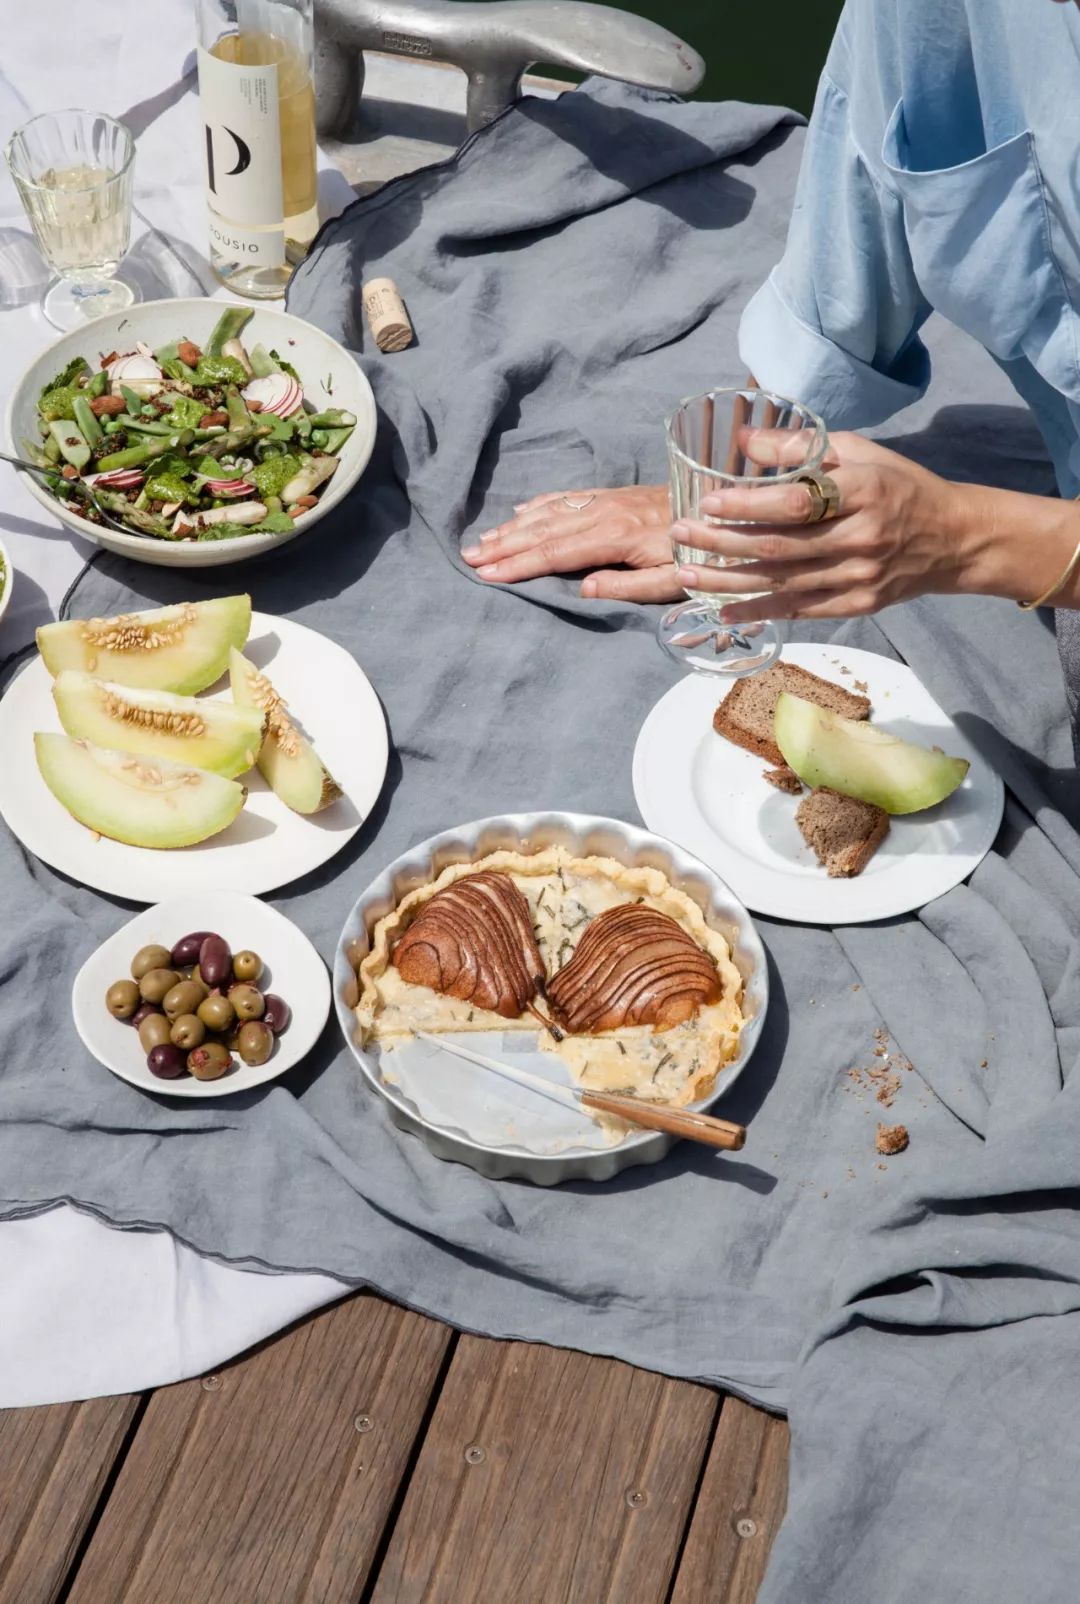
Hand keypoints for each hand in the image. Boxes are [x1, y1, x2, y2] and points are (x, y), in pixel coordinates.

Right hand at [461, 485, 682, 601]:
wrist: (723, 511)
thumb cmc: (701, 554)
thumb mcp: (675, 581)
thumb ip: (628, 586)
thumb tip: (583, 588)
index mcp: (616, 537)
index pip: (556, 553)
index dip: (519, 564)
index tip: (488, 574)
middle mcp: (605, 513)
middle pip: (544, 530)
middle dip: (503, 545)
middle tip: (468, 557)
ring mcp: (607, 500)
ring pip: (550, 512)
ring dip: (513, 526)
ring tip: (483, 539)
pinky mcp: (613, 495)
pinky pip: (567, 497)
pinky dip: (539, 504)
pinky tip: (520, 511)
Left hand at [671, 432, 974, 623]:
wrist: (953, 539)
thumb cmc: (898, 486)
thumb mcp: (859, 452)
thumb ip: (801, 444)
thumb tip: (744, 437)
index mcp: (864, 491)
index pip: (797, 503)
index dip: (749, 505)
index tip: (708, 503)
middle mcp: (862, 537)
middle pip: (780, 546)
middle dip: (723, 543)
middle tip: (680, 536)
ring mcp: (860, 577)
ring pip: (783, 583)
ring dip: (729, 582)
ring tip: (688, 576)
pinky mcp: (858, 605)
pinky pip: (800, 610)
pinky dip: (759, 611)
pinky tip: (724, 611)